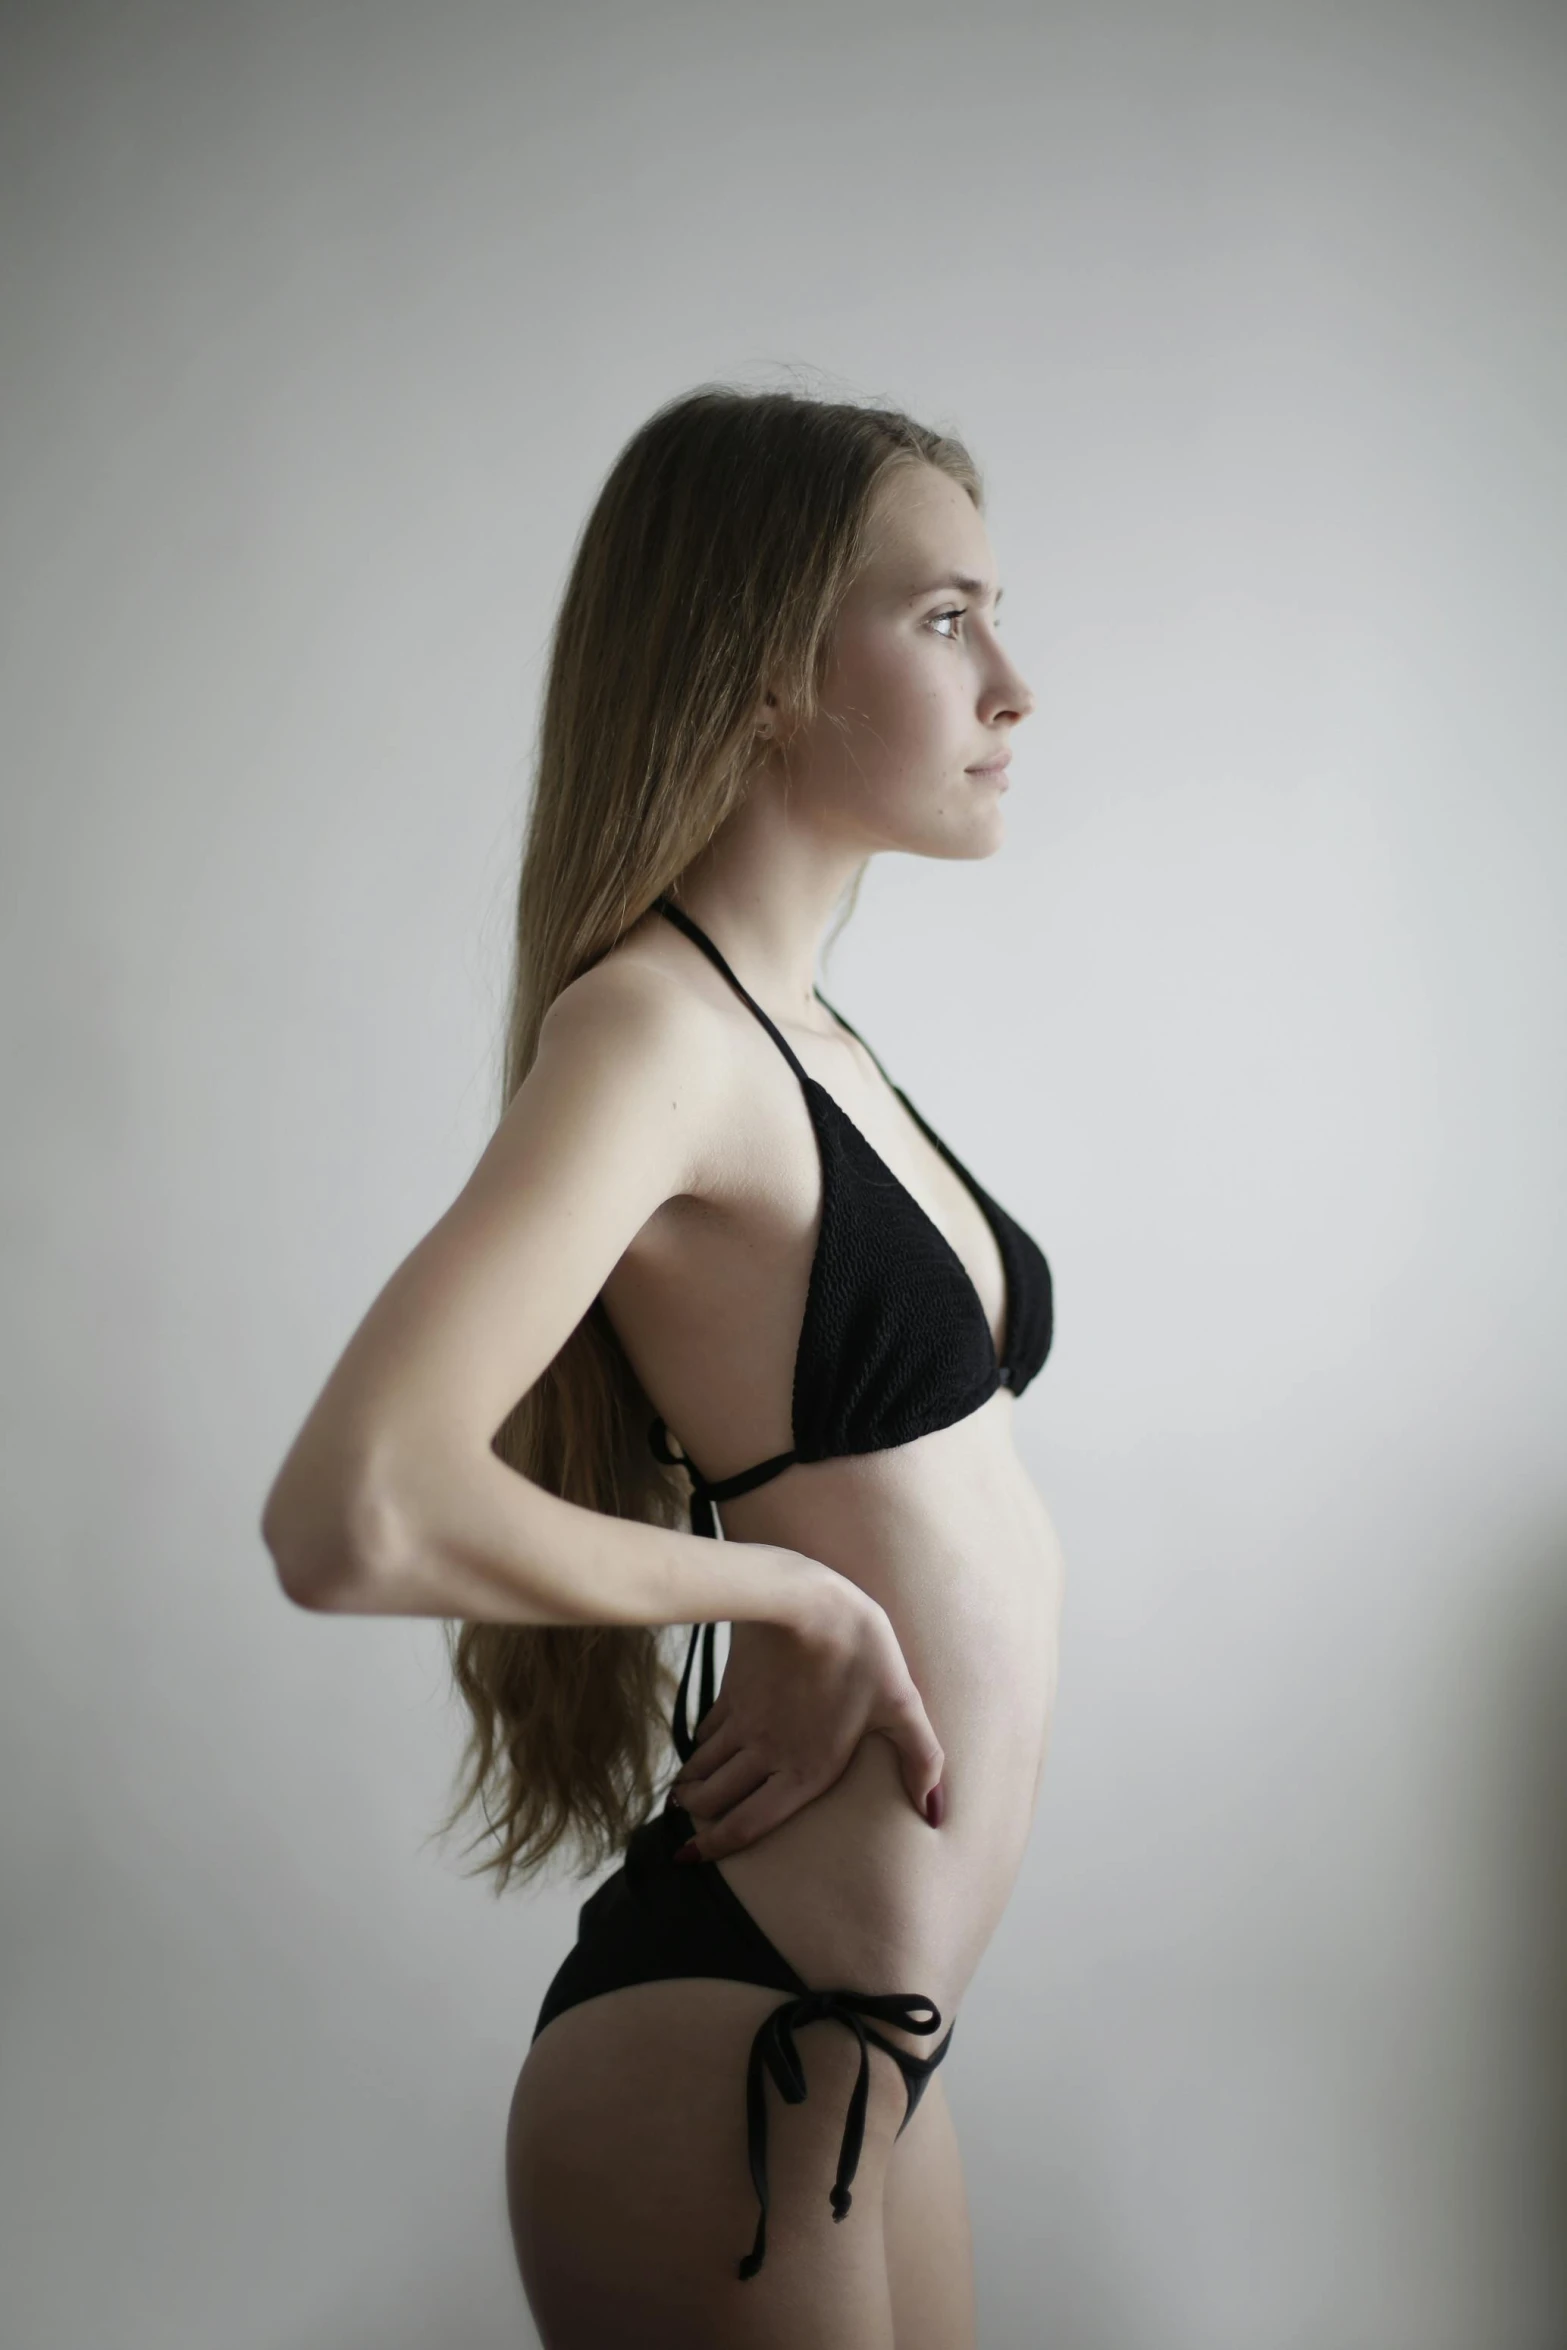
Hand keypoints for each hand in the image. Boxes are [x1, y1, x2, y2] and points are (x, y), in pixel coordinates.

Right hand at [667, 1556, 944, 1860]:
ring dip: (692, 1787)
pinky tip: (700, 1749)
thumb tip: (936, 1812)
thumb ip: (921, 1760)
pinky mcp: (733, 1691)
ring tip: (683, 1798)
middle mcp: (767, 1755)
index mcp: (806, 1770)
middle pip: (717, 1800)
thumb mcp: (901, 1705)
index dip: (716, 1846)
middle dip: (699, 1818)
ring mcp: (745, 1723)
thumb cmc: (859, 1651)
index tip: (690, 1857)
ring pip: (705, 1767)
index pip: (748, 1825)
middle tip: (687, 1828)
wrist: (804, 1599)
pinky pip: (708, 1731)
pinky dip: (699, 1748)